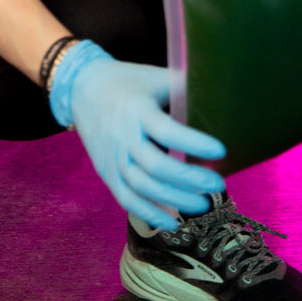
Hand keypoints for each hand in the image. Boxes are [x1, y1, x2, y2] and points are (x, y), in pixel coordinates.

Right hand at [48, 41, 225, 229]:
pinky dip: (149, 214)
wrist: (81, 87)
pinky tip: (172, 223)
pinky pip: (126, 199)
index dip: (193, 143)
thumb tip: (221, 91)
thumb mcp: (153, 77)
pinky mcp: (106, 172)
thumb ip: (183, 86)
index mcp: (137, 109)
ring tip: (203, 204)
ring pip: (142, 187)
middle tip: (218, 184)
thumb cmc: (126, 80)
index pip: (167, 131)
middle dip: (189, 179)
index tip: (220, 150)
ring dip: (174, 200)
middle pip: (155, 166)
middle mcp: (122, 135)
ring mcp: (112, 157)